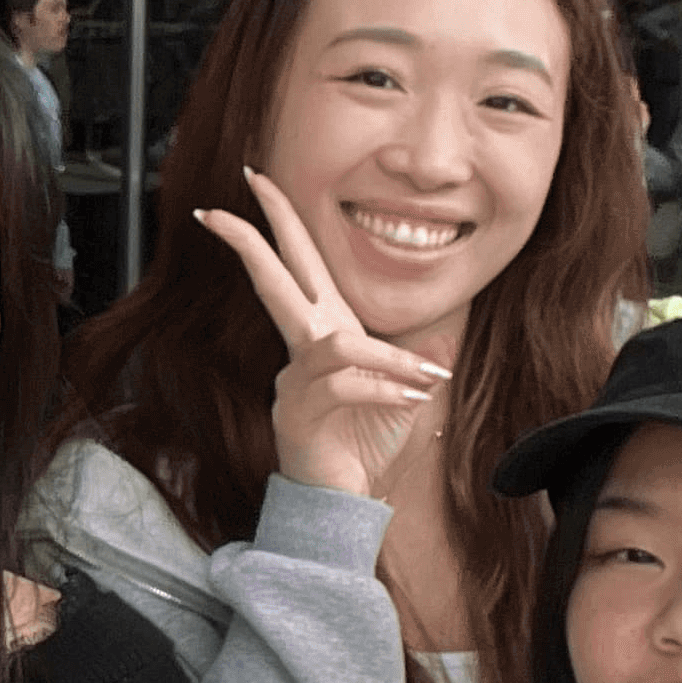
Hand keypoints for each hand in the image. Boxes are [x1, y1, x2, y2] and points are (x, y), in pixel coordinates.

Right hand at [194, 169, 450, 501]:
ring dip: (388, 357)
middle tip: (232, 198)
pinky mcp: (300, 414)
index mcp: (324, 333)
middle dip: (254, 237)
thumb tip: (449, 323)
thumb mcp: (404, 390)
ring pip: (334, 342)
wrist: (349, 501)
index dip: (278, 222)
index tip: (256, 181)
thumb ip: (419, 352)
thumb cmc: (366, 444)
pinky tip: (410, 400)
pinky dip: (383, 387)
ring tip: (425, 379)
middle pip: (275, 280)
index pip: (297, 266)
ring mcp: (294, 381)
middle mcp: (302, 350)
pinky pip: (342, 384)